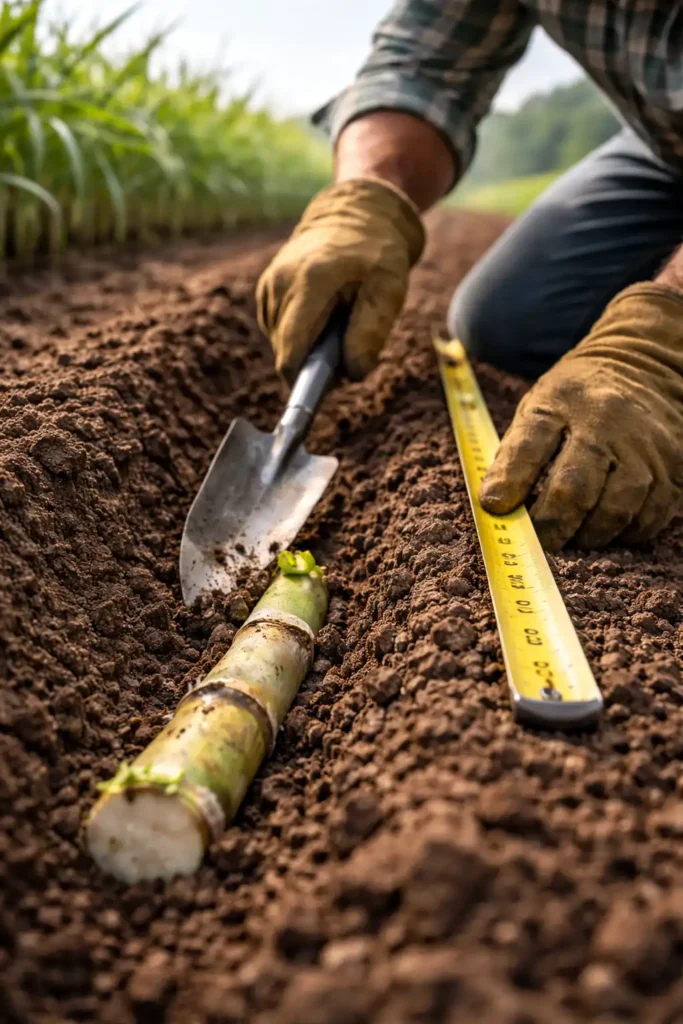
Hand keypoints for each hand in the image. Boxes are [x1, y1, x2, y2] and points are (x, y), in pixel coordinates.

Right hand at [256, 178, 423, 382]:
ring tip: (335, 325)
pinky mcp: (266, 289)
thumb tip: (352, 374)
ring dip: (307, 347)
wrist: (356, 215)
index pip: (291, 349)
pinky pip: (277, 329)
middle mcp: (281, 283)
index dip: (302, 380)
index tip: (322, 392)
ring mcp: (269, 284)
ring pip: (280, 342)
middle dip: (313, 363)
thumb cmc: (377, 255)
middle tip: (346, 349)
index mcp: (310, 282)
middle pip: (285, 350)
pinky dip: (299, 333)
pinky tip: (320, 317)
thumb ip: (370, 333)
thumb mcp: (389, 291)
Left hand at [479, 285, 682, 549]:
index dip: (510, 481)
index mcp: (562, 400)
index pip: (529, 444)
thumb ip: (515, 452)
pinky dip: (621, 534)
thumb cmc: (578, 399)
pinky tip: (604, 528)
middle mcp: (608, 420)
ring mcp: (645, 445)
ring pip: (615, 510)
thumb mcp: (539, 405)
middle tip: (537, 543)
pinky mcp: (672, 468)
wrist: (646, 367)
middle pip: (575, 487)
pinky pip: (646, 519)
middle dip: (550, 525)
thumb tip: (495, 505)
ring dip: (587, 536)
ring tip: (571, 538)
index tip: (495, 508)